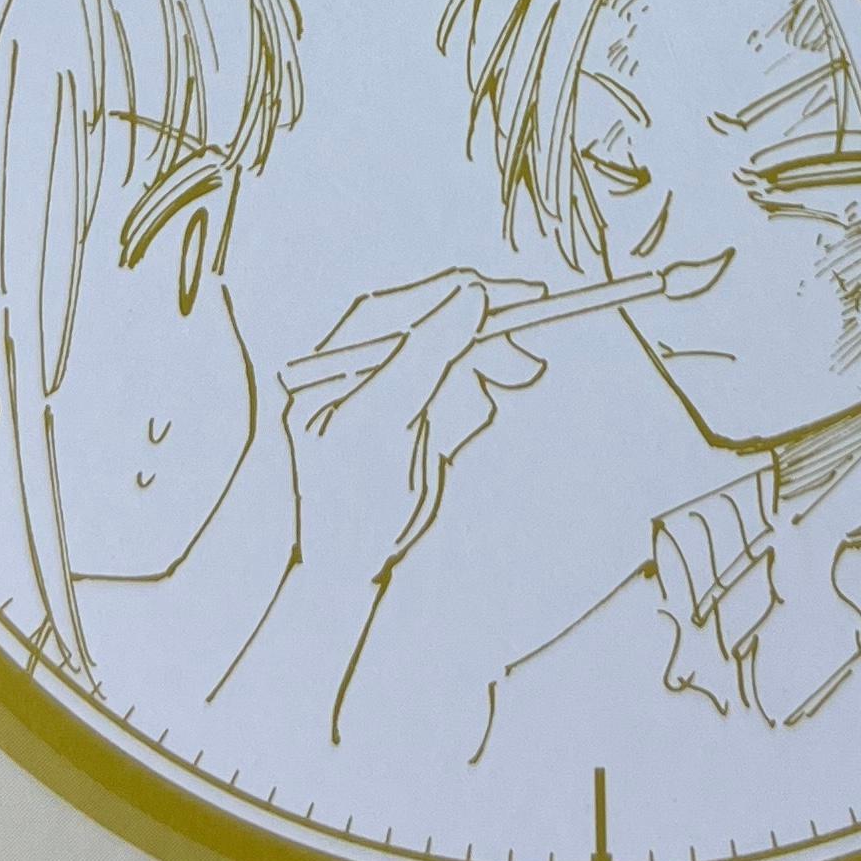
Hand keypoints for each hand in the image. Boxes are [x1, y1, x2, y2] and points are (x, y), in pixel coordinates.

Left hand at [220, 270, 545, 739]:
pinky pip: (453, 388)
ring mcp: (384, 392)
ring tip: (518, 380)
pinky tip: (477, 414)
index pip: (399, 309)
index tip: (511, 297)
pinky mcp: (411, 417)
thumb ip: (427, 353)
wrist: (353, 565)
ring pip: (448, 356)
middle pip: (429, 328)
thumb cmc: (352, 497)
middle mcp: (355, 367)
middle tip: (529, 356)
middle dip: (482, 338)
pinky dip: (473, 397)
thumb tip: (471, 294)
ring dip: (484, 367)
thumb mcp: (385, 417)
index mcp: (331, 360)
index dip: (457, 296)